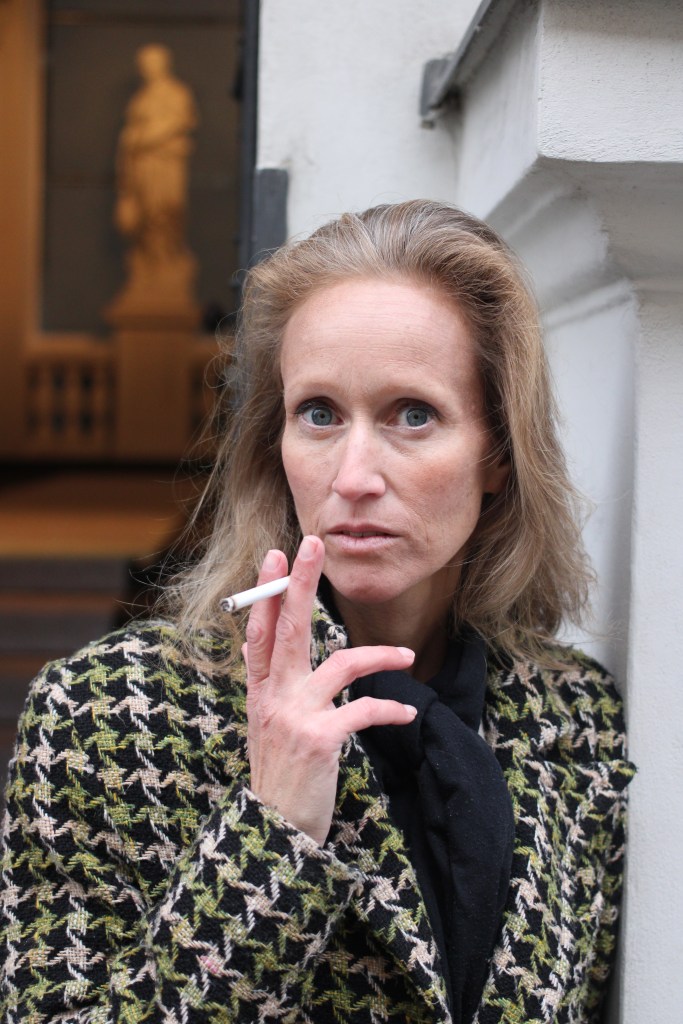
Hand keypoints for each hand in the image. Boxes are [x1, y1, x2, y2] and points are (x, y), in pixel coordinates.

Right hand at [243, 535, 416, 845]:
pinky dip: (390, 708)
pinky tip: (406, 713)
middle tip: (312, 542)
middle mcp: (273, 696)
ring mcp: (294, 715)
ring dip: (378, 655)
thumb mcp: (264, 725)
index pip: (259, 629)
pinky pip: (363, 710)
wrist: (274, 832)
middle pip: (287, 627)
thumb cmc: (279, 775)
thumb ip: (268, 684)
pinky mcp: (319, 739)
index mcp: (260, 691)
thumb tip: (261, 645)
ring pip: (339, 663)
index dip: (266, 591)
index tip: (276, 554)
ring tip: (405, 652)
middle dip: (300, 582)